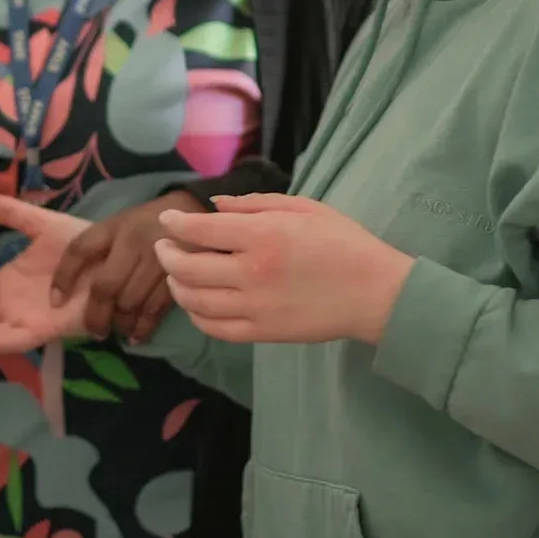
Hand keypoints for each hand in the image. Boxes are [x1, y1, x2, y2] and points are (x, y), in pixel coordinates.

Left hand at [51, 190, 202, 342]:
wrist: (196, 212)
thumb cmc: (149, 223)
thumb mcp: (121, 225)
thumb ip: (102, 248)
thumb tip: (77, 288)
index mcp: (114, 226)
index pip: (79, 249)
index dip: (63, 277)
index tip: (56, 302)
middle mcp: (133, 242)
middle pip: (105, 286)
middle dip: (96, 315)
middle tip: (95, 330)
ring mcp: (157, 259)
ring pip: (129, 303)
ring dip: (120, 324)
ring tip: (116, 330)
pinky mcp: (178, 276)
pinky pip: (155, 310)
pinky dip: (143, 328)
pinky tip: (136, 335)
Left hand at [152, 194, 412, 344]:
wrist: (374, 292)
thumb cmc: (342, 242)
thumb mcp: (302, 208)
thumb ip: (253, 204)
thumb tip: (213, 205)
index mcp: (262, 236)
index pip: (199, 231)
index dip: (175, 224)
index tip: (166, 220)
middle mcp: (252, 273)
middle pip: (188, 268)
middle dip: (167, 256)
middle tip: (164, 247)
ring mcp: (255, 307)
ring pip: (195, 301)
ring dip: (176, 286)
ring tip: (175, 275)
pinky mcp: (263, 333)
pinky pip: (216, 328)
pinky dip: (196, 316)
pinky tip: (195, 303)